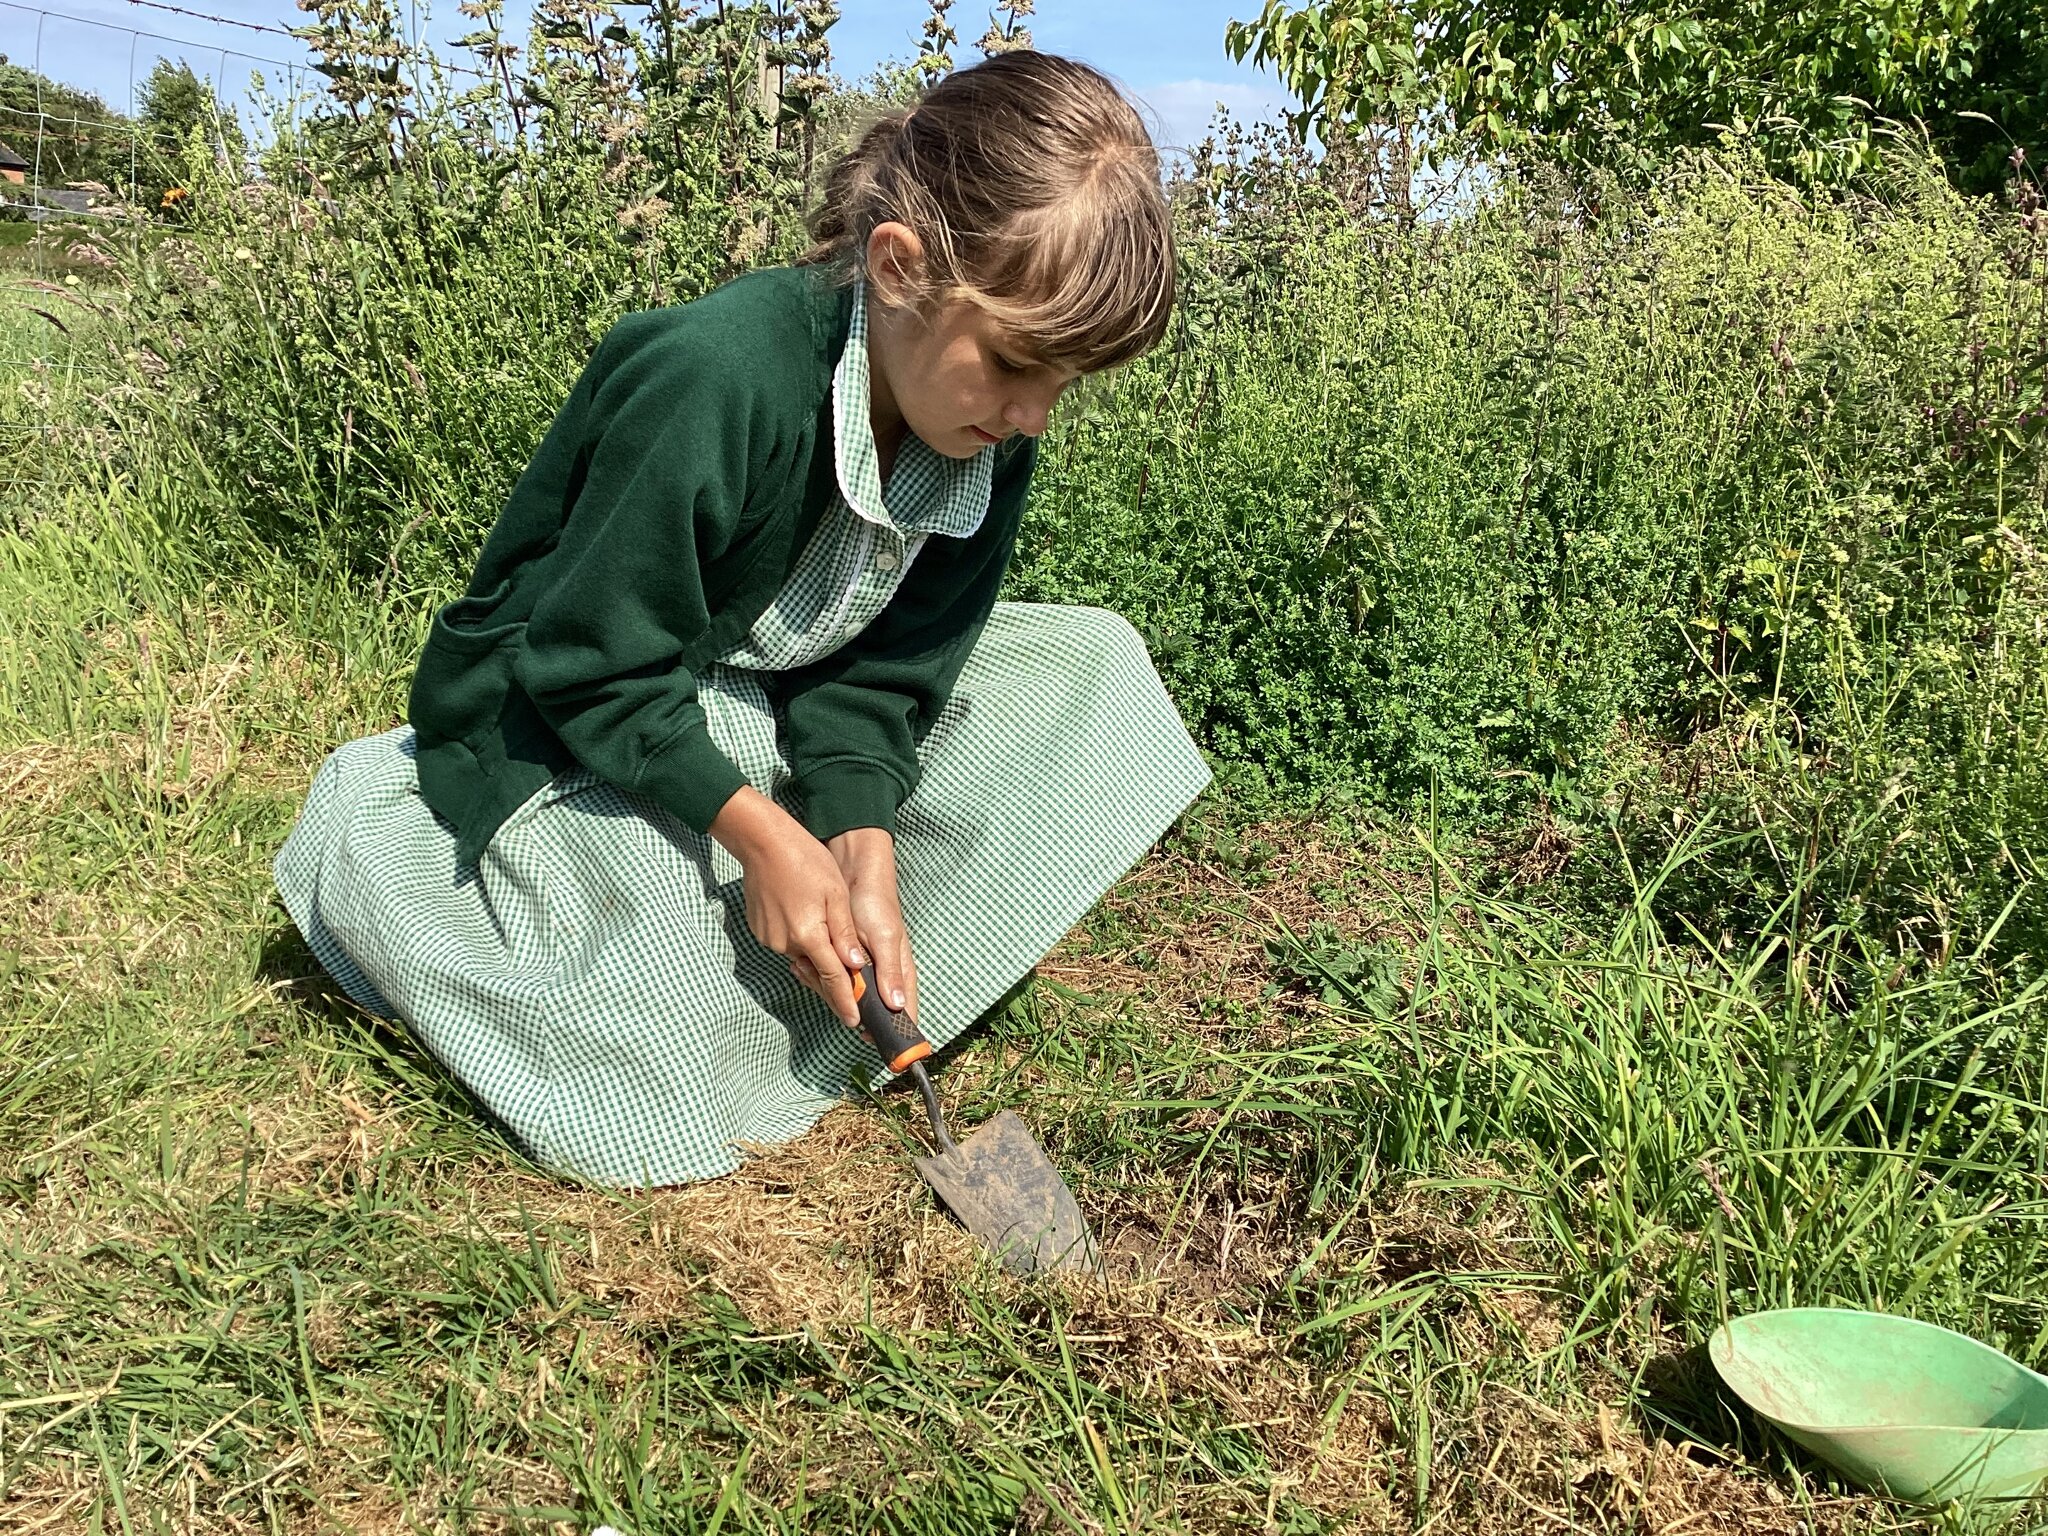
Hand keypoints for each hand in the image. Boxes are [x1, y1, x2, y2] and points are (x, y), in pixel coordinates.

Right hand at [709, 788, 865, 1025]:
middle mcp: (785, 943)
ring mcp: (769, 938)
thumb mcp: (834, 894)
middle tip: (851, 1004)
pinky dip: (801, 943)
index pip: (833, 978)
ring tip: (834, 958)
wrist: (762, 841)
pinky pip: (787, 945)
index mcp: (809, 934)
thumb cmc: (805, 860)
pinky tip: (809, 928)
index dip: (846, 1001)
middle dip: (834, 986)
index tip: (856, 1023)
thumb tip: (855, 966)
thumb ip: (844, 933)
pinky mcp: (760, 931)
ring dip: (818, 958)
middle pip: (817, 971)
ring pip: (802, 957)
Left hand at [825, 826, 919, 1026]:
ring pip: (843, 994)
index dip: (894, 1031)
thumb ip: (890, 971)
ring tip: (806, 973)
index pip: (903, 1011)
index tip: (879, 1046)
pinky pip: (827, 976)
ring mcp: (860, 967)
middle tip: (830, 1003)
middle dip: (846, 1006)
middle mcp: (880, 974)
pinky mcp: (840, 957)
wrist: (853, 870)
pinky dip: (814, 975)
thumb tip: (897, 1006)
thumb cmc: (876, 903)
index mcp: (899, 972)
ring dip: (824, 989)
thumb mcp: (884, 937)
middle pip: (867, 1008)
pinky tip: (802, 968)